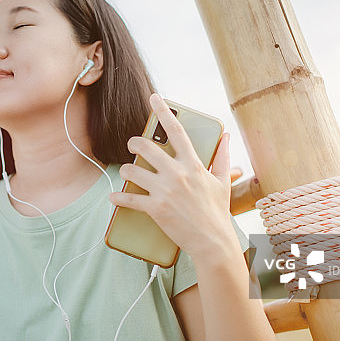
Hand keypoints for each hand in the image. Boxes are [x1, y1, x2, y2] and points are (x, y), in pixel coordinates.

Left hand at [108, 93, 240, 259]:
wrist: (213, 242)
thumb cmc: (217, 212)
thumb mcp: (222, 182)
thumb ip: (222, 157)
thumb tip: (226, 136)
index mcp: (193, 164)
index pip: (176, 131)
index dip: (163, 112)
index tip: (154, 98)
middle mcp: (178, 174)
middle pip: (147, 147)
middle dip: (135, 143)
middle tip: (132, 144)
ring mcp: (165, 191)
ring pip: (132, 171)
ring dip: (125, 170)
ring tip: (126, 172)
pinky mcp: (156, 208)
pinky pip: (129, 200)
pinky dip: (119, 199)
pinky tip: (114, 198)